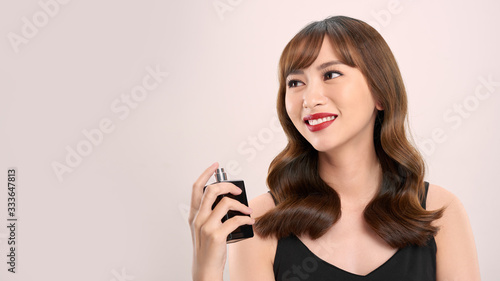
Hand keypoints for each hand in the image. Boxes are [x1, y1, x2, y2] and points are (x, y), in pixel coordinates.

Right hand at [189, 162, 254, 280]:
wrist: (205, 269)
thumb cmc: (208, 249)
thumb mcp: (203, 229)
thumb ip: (210, 214)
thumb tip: (229, 200)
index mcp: (194, 215)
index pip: (196, 188)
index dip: (206, 174)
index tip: (216, 165)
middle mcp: (198, 219)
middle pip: (212, 191)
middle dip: (228, 185)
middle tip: (238, 190)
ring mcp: (207, 227)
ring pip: (226, 203)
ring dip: (241, 204)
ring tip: (247, 210)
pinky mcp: (217, 236)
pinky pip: (235, 220)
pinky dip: (246, 218)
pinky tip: (250, 221)